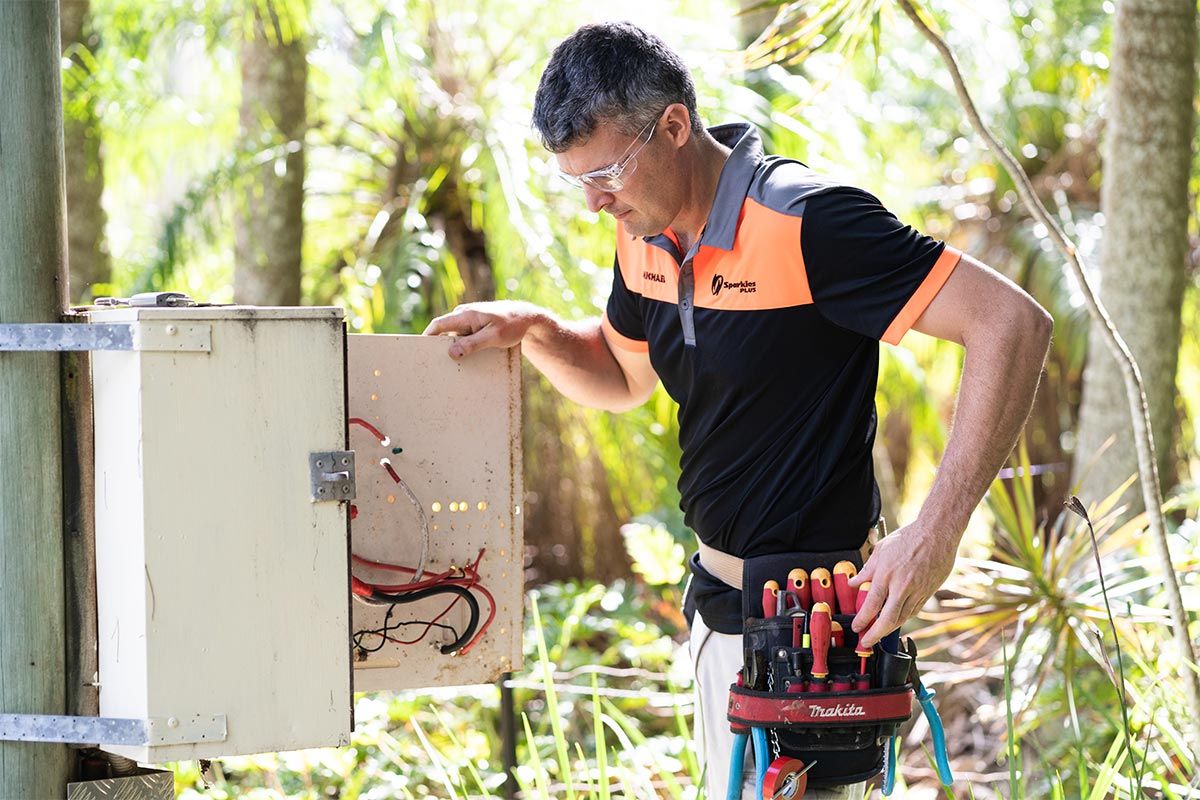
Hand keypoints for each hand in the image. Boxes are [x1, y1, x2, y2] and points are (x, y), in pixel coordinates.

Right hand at [423, 301, 544, 358]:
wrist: (527, 318)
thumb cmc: (512, 325)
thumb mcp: (493, 337)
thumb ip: (473, 344)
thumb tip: (452, 353)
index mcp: (465, 315)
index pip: (439, 325)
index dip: (427, 336)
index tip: (418, 350)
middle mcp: (464, 315)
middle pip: (444, 332)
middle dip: (439, 346)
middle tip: (433, 364)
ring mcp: (469, 320)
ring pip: (455, 336)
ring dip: (454, 348)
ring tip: (451, 367)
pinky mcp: (475, 326)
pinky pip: (464, 337)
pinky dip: (463, 347)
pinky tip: (466, 360)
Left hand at [847, 521, 958, 648]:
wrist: (937, 534)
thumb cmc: (908, 538)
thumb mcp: (881, 550)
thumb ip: (867, 570)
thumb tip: (853, 583)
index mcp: (887, 574)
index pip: (871, 605)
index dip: (863, 620)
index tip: (857, 627)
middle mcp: (902, 586)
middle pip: (888, 619)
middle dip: (875, 634)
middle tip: (867, 642)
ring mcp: (917, 591)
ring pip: (903, 618)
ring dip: (890, 629)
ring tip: (879, 633)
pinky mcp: (928, 592)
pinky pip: (914, 611)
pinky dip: (903, 618)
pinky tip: (896, 620)